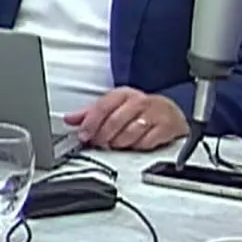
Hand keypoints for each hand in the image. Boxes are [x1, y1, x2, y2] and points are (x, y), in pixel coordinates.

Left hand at [65, 88, 187, 150]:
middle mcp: (140, 101)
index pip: (102, 107)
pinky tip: (134, 145)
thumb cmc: (140, 111)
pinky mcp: (167, 127)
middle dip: (103, 136)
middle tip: (98, 144)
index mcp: (124, 94)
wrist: (171, 114)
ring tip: (116, 144)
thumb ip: (91, 114)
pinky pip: (147, 141)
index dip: (90, 123)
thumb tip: (69, 119)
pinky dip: (137, 146)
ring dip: (119, 142)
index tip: (83, 135)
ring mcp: (155, 113)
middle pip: (115, 121)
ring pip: (130, 132)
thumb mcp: (114, 108)